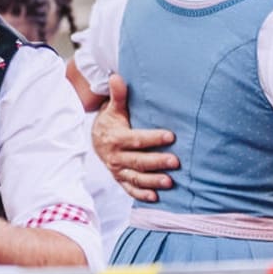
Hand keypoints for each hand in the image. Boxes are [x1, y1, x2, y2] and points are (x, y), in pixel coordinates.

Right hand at [92, 74, 178, 202]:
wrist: (96, 138)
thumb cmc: (111, 121)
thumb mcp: (113, 108)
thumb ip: (118, 95)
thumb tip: (116, 76)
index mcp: (115, 138)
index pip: (136, 139)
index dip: (153, 138)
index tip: (171, 136)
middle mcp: (115, 156)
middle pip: (138, 161)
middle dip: (157, 162)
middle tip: (176, 162)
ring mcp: (117, 169)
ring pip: (135, 177)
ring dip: (152, 181)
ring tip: (170, 182)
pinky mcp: (120, 179)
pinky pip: (130, 189)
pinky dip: (141, 194)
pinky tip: (156, 197)